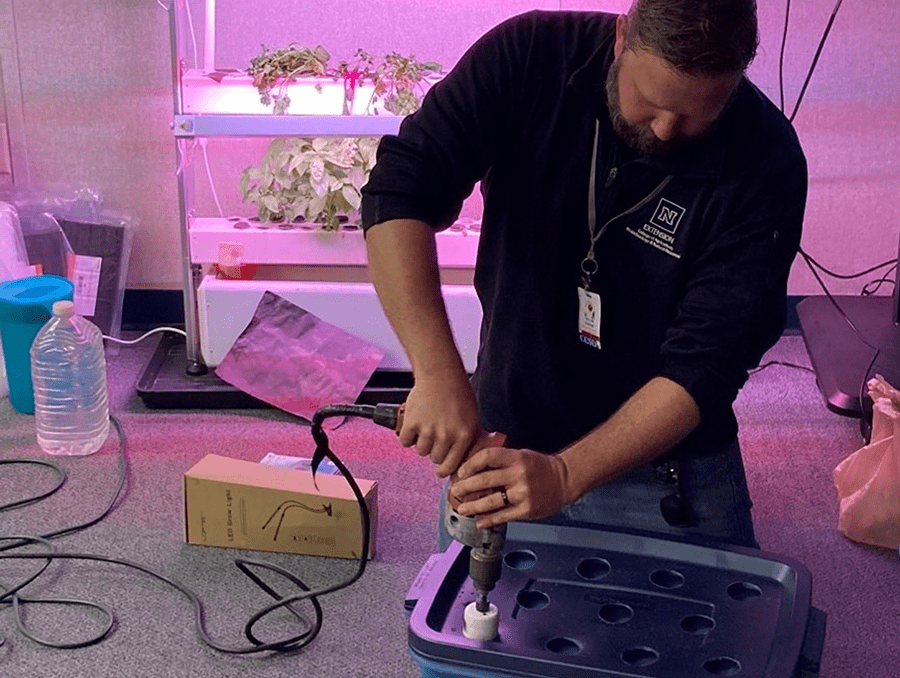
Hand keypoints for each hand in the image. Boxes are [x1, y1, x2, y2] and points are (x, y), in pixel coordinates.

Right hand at [398, 366, 480, 477]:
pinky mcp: (411, 423)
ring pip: (421, 451)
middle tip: (434, 438)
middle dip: (434, 451)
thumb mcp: (472, 417)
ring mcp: (428, 430)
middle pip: (435, 458)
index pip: (452, 465)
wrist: (441, 374)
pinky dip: (408, 436)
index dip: (445, 470)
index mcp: (463, 436)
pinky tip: (414, 426)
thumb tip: (464, 458)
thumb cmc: (458, 393)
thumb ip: (467, 438)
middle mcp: (446, 436)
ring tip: (426, 428)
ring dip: (422, 443)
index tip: (440, 471)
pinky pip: (406, 442)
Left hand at [450, 446, 572, 528]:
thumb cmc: (541, 467)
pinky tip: (480, 522)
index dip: (470, 464)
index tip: (461, 472)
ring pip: (491, 501)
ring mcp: (523, 493)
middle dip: (465, 487)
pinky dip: (489, 520)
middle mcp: (519, 474)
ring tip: (463, 508)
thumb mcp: (522, 455)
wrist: (565, 479)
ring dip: (473, 506)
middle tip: (455, 492)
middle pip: (485, 480)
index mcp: (516, 458)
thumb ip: (502, 461)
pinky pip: (503, 516)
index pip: (487, 457)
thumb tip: (474, 469)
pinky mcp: (527, 510)